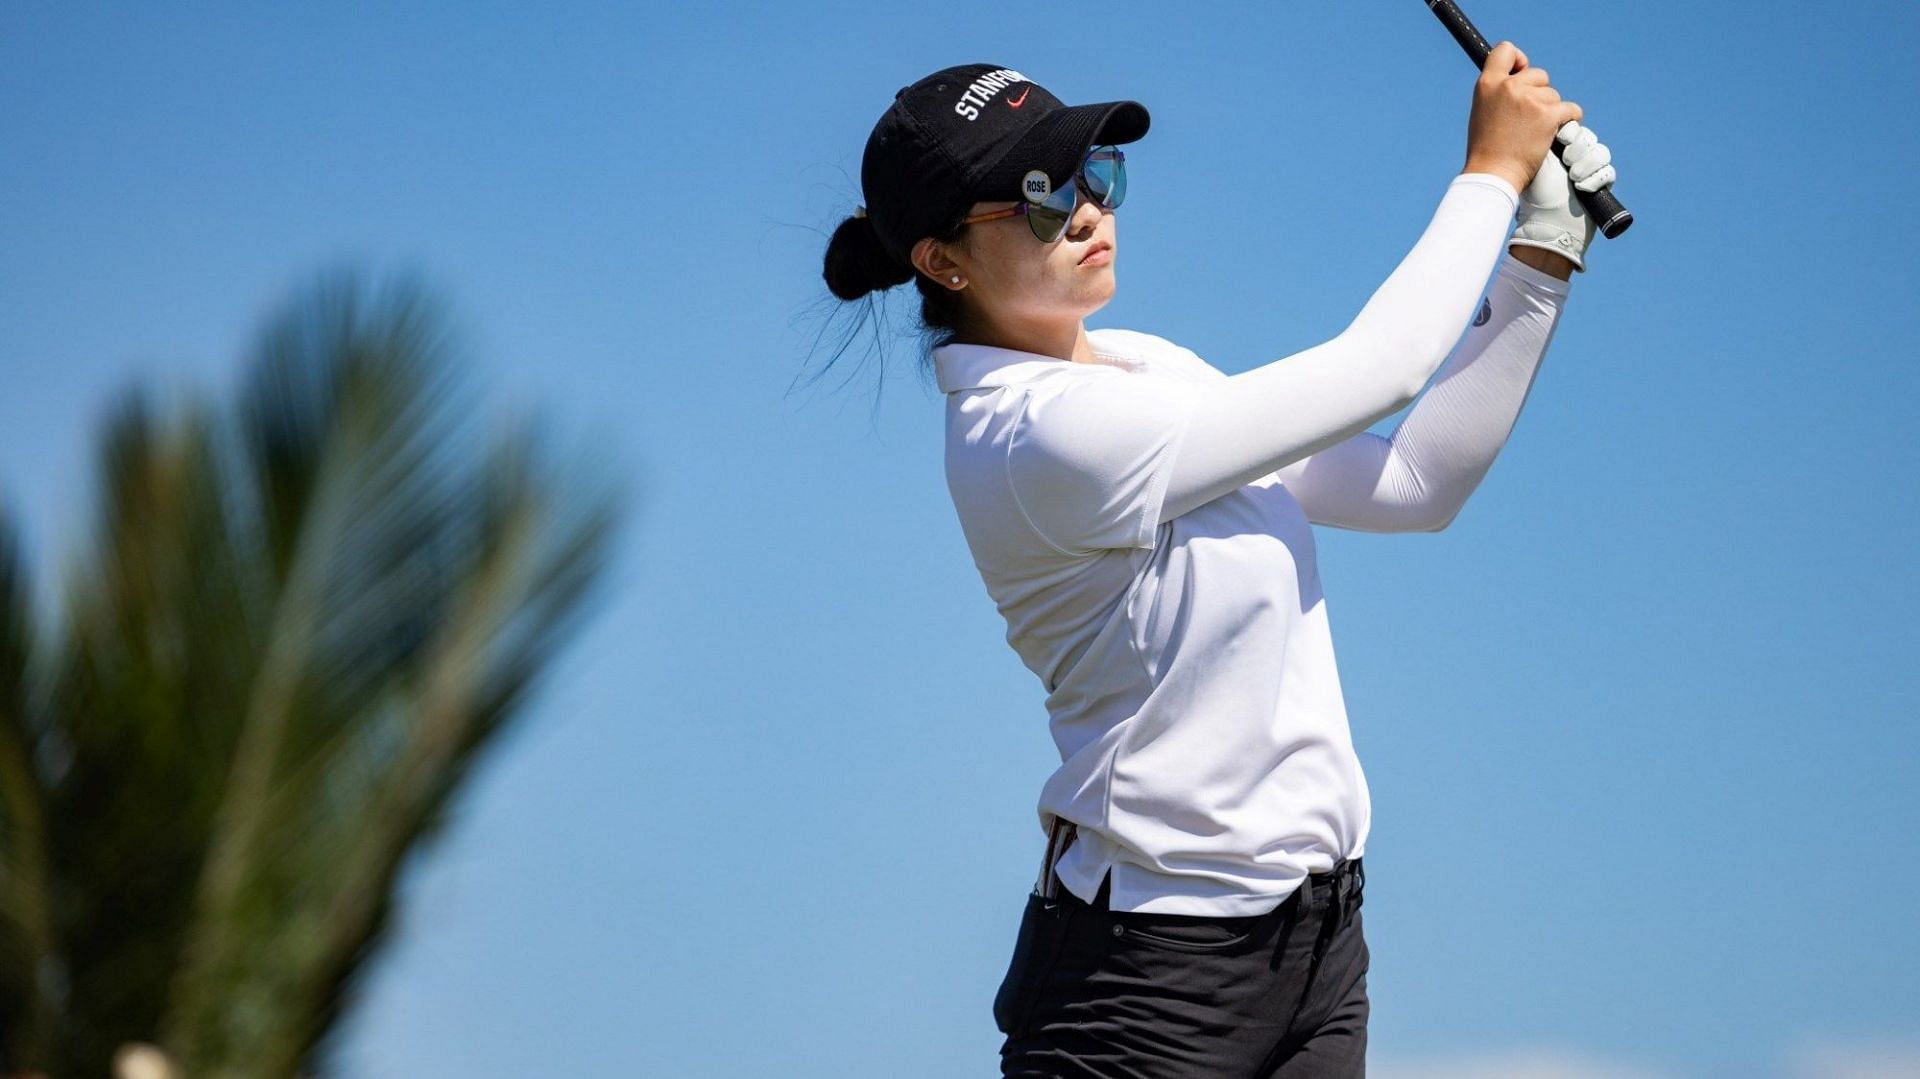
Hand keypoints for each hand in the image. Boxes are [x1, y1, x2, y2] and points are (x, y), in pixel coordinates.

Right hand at [1462, 41, 1584, 194]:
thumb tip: (1520, 80)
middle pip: (1539, 75)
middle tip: (1527, 118)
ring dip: (1550, 111)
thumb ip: (1499, 92)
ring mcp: (1530, 100)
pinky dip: (1568, 120)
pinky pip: (1570, 109)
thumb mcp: (1483, 111)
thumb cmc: (1487, 149)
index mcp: (1487, 83)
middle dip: (1539, 93)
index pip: (1506, 50)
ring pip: (1554, 95)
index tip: (1521, 73)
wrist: (1493, 174)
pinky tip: (1554, 133)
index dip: (1519, 60)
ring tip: (1533, 133)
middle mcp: (1508, 86)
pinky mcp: (1548, 115)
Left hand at [1508, 121, 1617, 272]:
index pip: (1574, 127)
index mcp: (1556, 149)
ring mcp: (1587, 171)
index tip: (1560, 137)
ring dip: (1586, 164)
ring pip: (1600, 153)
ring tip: (1573, 177)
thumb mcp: (1535, 160)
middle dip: (1578, 149)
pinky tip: (1582, 188)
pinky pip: (1608, 171)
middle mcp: (1572, 158)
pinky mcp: (1600, 185)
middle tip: (1566, 162)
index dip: (1571, 131)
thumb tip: (1546, 114)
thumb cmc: (1534, 194)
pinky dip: (1595, 179)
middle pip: (1588, 138)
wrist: (1546, 224)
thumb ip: (1542, 138)